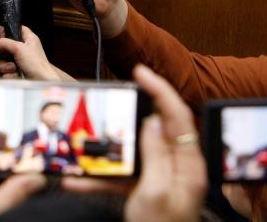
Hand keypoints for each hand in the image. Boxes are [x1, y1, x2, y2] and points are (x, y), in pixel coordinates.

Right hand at [0, 20, 71, 80]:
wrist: (41, 83)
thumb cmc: (38, 65)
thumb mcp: (20, 48)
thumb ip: (5, 42)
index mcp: (25, 37)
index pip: (6, 28)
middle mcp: (20, 47)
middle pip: (0, 45)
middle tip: (2, 55)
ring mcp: (16, 59)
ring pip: (0, 59)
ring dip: (5, 65)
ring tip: (14, 68)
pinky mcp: (13, 71)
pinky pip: (2, 69)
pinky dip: (7, 73)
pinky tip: (16, 74)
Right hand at [62, 65, 206, 221]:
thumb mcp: (157, 192)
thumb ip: (156, 153)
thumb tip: (152, 120)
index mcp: (188, 165)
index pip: (177, 115)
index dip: (160, 89)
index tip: (140, 72)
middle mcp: (176, 169)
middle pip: (154, 129)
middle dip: (131, 113)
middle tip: (113, 99)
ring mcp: (160, 181)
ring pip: (132, 153)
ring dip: (107, 149)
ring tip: (87, 140)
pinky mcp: (144, 194)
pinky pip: (120, 178)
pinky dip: (99, 177)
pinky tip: (78, 180)